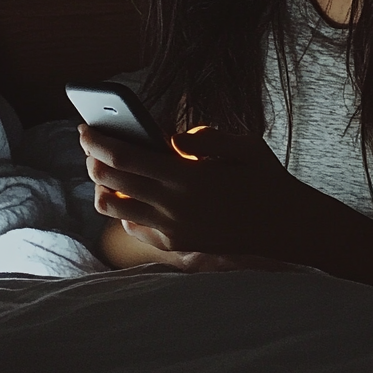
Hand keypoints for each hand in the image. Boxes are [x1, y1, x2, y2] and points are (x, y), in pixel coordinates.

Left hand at [78, 123, 311, 257]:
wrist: (288, 228)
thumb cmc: (266, 179)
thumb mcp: (242, 146)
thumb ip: (203, 138)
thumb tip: (171, 138)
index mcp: (186, 177)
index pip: (125, 157)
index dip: (99, 141)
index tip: (84, 127)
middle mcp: (173, 207)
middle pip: (111, 182)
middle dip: (92, 159)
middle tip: (88, 142)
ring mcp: (173, 230)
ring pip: (115, 210)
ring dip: (103, 187)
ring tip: (105, 168)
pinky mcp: (178, 245)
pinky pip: (136, 228)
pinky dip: (125, 210)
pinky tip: (130, 193)